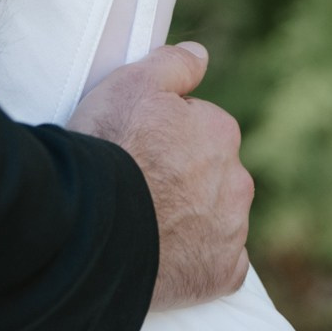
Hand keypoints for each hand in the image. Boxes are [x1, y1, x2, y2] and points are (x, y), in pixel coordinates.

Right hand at [70, 41, 251, 310]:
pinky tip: (169, 256)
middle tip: (141, 185)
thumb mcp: (131, 83)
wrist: (94, 226)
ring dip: (193, 219)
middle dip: (185, 179)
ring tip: (147, 221)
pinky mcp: (221, 275)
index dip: (165, 138)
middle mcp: (237, 182)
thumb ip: (173, 64)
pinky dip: (200, 261)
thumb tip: (200, 55)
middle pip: (212, 175)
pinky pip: (221, 265)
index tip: (139, 149)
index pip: (201, 130)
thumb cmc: (110, 149)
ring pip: (218, 219)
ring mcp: (231, 231)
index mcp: (221, 133)